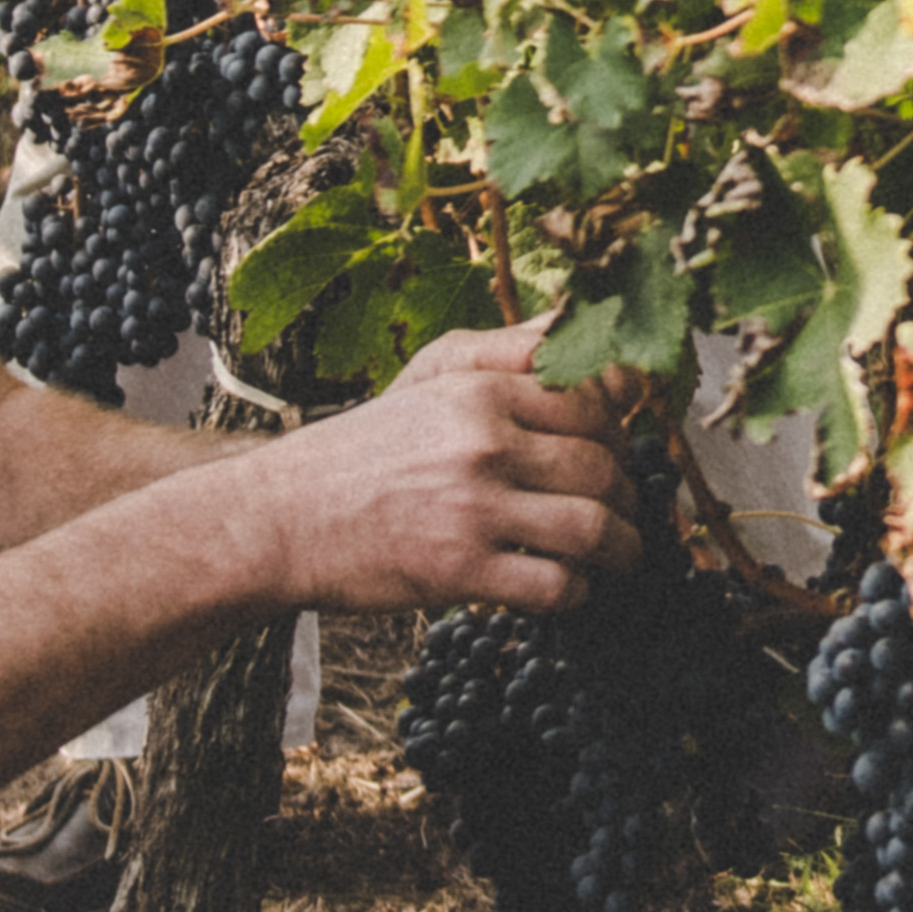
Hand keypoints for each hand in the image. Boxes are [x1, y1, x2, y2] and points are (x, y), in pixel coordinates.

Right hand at [259, 323, 642, 616]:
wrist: (283, 519)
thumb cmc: (363, 449)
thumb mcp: (428, 378)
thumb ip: (505, 349)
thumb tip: (576, 319)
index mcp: (480, 389)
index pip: (594, 399)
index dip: (622, 428)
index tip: (621, 448)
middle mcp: (483, 442)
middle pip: (603, 466)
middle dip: (629, 495)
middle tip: (627, 510)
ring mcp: (474, 508)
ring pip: (593, 528)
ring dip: (623, 549)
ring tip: (621, 556)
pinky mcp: (460, 571)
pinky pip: (555, 586)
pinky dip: (575, 593)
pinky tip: (564, 587)